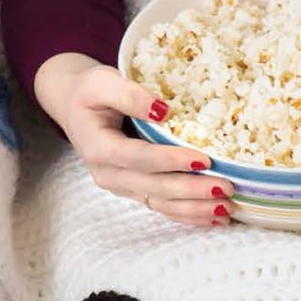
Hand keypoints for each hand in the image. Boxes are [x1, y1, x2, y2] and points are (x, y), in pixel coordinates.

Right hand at [35, 53, 232, 226]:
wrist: (74, 108)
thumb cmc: (89, 92)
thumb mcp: (101, 81)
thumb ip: (130, 94)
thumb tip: (165, 110)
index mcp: (98, 148)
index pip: (137, 158)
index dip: (170, 161)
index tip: (203, 159)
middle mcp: (108, 174)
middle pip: (154, 187)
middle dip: (191, 190)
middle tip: (225, 188)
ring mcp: (121, 187)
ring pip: (161, 204)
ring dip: (194, 209)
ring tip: (226, 208)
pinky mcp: (134, 191)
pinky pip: (163, 208)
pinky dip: (189, 215)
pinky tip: (214, 219)